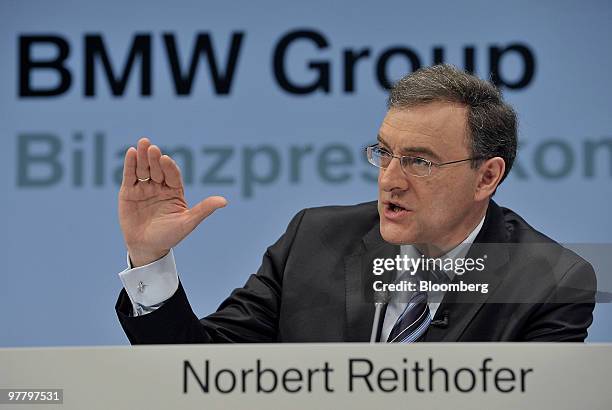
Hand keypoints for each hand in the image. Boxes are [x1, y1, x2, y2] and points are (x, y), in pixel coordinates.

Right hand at [118, 138, 226, 266]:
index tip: (165, 159)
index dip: (169, 167)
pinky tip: (131, 153)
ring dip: (142, 157)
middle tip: (152, 147)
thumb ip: (204, 209)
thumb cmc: (169, 236)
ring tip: (142, 144)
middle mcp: (160, 186)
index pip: (172, 175)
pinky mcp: (129, 192)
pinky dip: (130, 164)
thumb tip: (224, 201)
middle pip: (157, 169)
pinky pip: (130, 176)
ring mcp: (144, 188)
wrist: (147, 248)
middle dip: (154, 158)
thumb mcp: (187, 222)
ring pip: (144, 169)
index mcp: (174, 191)